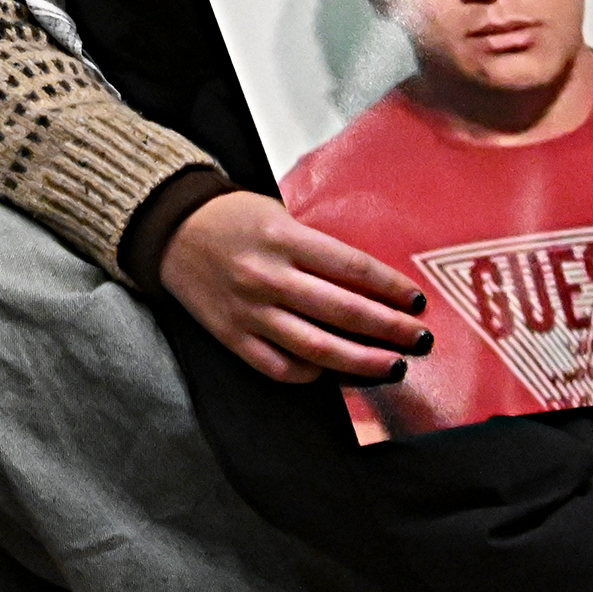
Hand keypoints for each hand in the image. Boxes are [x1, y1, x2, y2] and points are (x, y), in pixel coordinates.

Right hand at [156, 191, 431, 385]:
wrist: (172, 230)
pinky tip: (334, 373)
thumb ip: (319, 250)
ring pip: (317, 348)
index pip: (351, 267)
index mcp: (282, 238)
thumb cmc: (233, 218)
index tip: (416, 301)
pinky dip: (312, 375)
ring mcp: (249, 311)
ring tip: (393, 366)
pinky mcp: (233, 336)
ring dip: (363, 362)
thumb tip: (372, 287)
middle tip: (420, 339)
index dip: (390, 287)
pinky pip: (280, 367)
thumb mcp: (279, 216)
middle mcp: (267, 276)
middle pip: (343, 311)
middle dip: (390, 329)